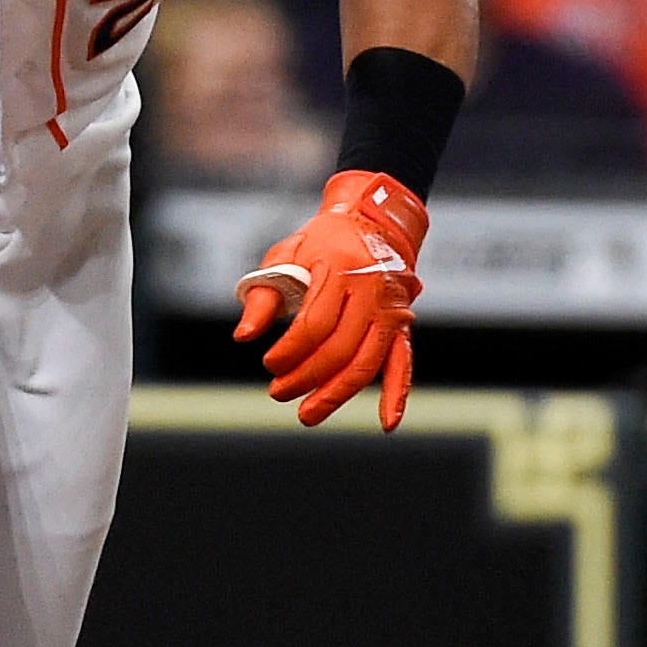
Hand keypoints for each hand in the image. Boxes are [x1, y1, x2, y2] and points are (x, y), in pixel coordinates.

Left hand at [234, 170, 427, 427]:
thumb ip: (263, 294)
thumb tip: (243, 336)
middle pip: (339, 350)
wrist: (373, 224)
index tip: (269, 364)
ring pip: (366, 363)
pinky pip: (403, 364)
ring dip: (336, 394)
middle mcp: (372, 293)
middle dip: (306, 377)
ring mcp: (392, 312)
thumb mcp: (285, 255)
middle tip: (278, 393)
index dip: (289, 351)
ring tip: (308, 415)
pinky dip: (397, 394)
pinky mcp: (402, 326)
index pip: (314, 325)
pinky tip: (387, 423)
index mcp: (340, 270)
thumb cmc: (321, 242)